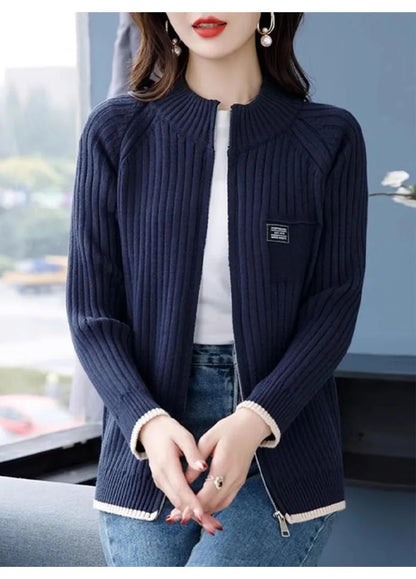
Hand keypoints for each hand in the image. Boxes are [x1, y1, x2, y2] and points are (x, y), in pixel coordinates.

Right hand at [138, 414, 221, 531]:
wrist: (149, 429)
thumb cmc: (169, 431)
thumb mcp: (183, 436)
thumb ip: (193, 453)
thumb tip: (203, 468)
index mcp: (166, 464)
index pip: (180, 488)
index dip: (192, 503)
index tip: (203, 514)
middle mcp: (161, 476)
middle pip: (178, 501)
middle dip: (194, 515)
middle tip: (212, 527)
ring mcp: (160, 481)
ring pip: (176, 502)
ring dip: (191, 514)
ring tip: (210, 524)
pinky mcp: (162, 482)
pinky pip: (175, 497)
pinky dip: (186, 507)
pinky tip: (200, 513)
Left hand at [167, 408, 271, 528]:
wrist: (252, 426)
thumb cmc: (228, 429)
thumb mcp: (208, 438)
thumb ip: (195, 459)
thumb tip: (184, 480)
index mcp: (224, 464)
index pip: (208, 493)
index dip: (193, 505)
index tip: (178, 511)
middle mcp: (234, 477)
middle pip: (214, 503)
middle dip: (195, 511)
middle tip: (178, 517)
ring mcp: (239, 481)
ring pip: (220, 505)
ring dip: (204, 511)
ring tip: (186, 514)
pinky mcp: (240, 482)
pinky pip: (226, 500)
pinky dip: (214, 506)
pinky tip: (201, 506)